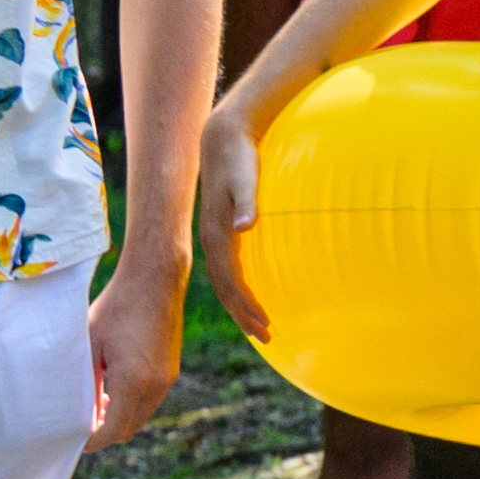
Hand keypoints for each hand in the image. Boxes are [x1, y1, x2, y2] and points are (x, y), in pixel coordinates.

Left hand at [87, 259, 186, 450]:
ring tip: (95, 406)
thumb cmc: (116, 307)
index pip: (113, 430)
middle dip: (105, 433)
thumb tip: (79, 411)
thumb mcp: (90, 345)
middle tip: (80, 425)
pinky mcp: (171, 369)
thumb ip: (86, 383)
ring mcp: (168, 378)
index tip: (74, 440)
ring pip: (141, 416)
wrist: (155, 279)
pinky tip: (113, 388)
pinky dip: (131, 404)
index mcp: (134, 381)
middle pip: (130, 429)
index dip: (92, 441)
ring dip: (119, 418)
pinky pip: (150, 400)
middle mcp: (156, 385)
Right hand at [193, 110, 265, 337]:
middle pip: (225, 288)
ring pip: (224, 280)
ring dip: (239, 305)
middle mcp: (213, 239)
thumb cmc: (240, 160)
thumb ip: (248, 204)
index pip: (231, 281)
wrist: (223, 141)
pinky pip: (227, 268)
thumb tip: (245, 228)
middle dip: (243, 315)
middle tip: (266, 337)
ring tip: (257, 326)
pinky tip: (249, 293)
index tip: (265, 325)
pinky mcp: (222, 229)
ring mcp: (216, 235)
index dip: (246, 305)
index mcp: (218, 234)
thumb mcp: (247, 179)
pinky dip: (236, 286)